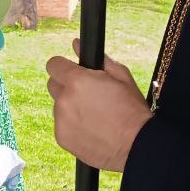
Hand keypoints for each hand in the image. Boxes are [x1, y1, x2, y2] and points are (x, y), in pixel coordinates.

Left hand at [46, 39, 151, 171]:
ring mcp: (61, 121)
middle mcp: (64, 100)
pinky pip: (61, 125)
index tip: (72, 71)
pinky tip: (91, 128)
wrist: (136, 146)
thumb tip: (76, 44)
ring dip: (69, 106)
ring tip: (93, 115)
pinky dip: (71, 125)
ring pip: (58, 106)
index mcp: (77, 81)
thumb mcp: (121, 77)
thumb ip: (96, 59)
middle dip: (66, 86)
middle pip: (53, 85)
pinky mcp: (61, 138)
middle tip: (87, 94)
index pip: (53, 64)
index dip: (63, 66)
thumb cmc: (131, 110)